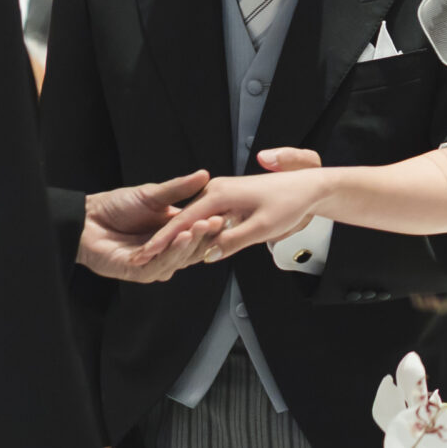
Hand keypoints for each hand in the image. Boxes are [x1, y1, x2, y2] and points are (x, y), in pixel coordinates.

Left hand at [77, 171, 220, 280]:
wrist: (87, 218)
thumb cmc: (115, 207)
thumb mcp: (153, 194)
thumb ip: (179, 189)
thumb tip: (204, 175)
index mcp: (173, 234)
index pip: (198, 233)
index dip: (211, 224)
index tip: (224, 211)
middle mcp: (166, 251)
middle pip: (193, 248)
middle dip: (205, 234)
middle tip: (217, 221)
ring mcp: (153, 264)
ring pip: (179, 258)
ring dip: (192, 242)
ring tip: (201, 226)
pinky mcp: (138, 272)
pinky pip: (159, 265)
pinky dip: (172, 253)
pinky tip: (180, 238)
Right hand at [134, 160, 325, 266]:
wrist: (306, 187)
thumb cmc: (288, 203)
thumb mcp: (262, 228)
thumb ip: (232, 242)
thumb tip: (207, 256)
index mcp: (219, 194)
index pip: (183, 222)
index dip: (162, 241)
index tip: (144, 256)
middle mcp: (215, 191)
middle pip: (182, 220)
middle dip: (162, 240)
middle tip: (140, 260)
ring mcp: (220, 194)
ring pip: (192, 220)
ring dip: (175, 238)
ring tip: (152, 255)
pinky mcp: (226, 199)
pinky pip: (203, 218)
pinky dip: (192, 232)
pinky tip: (184, 245)